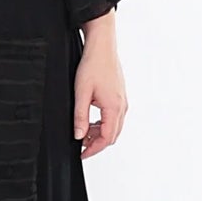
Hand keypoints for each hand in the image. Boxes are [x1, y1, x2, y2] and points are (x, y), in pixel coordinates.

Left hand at [73, 37, 127, 159]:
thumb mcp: (81, 93)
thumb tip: (79, 136)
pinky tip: (91, 120)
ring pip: (114, 126)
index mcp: (114, 107)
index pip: (106, 138)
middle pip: (112, 135)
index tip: (82, 154)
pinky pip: (114, 117)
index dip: (93, 149)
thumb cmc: (93, 65)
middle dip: (96, 143)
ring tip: (83, 132)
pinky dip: (103, 123)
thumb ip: (80, 117)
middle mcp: (122, 106)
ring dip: (99, 133)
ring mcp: (122, 101)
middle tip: (80, 146)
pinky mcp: (119, 96)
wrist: (102, 46)